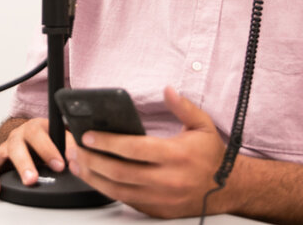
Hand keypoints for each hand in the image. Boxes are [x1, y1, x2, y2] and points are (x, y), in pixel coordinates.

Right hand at [0, 118, 65, 198]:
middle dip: (23, 164)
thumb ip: (69, 145)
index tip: (59, 165)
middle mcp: (17, 136)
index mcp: (34, 128)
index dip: (48, 149)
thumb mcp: (61, 136)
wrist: (34, 134)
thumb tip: (75, 159)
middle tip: (31, 179)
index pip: (38, 134)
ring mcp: (5, 148)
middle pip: (16, 147)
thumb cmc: (48, 137)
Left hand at [66, 87, 227, 217]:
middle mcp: (167, 180)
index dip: (107, 142)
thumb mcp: (202, 125)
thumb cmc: (211, 156)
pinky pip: (125, 201)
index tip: (87, 135)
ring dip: (92, 176)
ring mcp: (161, 199)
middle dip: (91, 159)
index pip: (133, 149)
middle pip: (118, 172)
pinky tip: (94, 177)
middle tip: (74, 148)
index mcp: (176, 156)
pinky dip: (106, 189)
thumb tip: (167, 90)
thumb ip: (183, 107)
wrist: (228, 188)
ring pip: (117, 190)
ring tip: (77, 162)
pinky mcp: (157, 211)